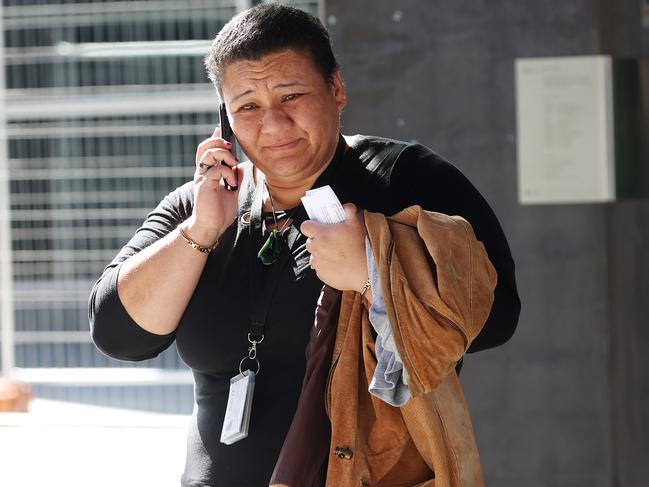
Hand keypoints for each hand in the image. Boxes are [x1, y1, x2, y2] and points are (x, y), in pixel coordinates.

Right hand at [183, 127, 241, 244]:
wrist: (211, 227)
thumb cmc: (219, 212)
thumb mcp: (232, 192)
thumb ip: (235, 178)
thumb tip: (242, 167)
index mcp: (208, 173)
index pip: (207, 150)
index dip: (214, 138)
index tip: (221, 130)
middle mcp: (202, 173)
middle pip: (205, 147)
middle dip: (218, 142)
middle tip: (230, 147)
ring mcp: (202, 178)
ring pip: (209, 154)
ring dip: (225, 155)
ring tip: (233, 165)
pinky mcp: (204, 185)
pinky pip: (216, 169)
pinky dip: (228, 172)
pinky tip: (232, 183)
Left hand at [300, 203, 368, 291]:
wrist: (366, 270)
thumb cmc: (360, 245)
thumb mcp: (356, 223)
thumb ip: (349, 211)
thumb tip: (345, 206)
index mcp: (321, 234)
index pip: (305, 226)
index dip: (311, 226)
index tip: (318, 227)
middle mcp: (316, 249)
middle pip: (310, 242)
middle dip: (318, 240)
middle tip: (331, 241)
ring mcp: (318, 263)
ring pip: (315, 256)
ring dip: (321, 254)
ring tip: (336, 254)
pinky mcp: (321, 275)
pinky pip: (320, 268)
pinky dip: (326, 266)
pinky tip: (338, 265)